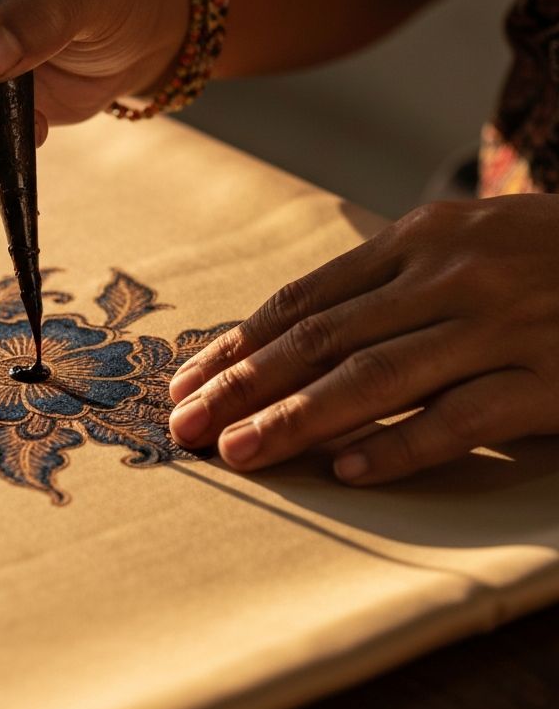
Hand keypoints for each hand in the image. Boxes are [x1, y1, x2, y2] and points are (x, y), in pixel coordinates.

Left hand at [168, 196, 558, 484]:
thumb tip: (285, 338)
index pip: (303, 301)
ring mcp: (504, 325)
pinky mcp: (554, 380)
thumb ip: (382, 284)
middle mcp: (452, 275)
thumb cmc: (543, 255)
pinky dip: (402, 445)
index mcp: (418, 238)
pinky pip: (463, 419)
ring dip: (299, 420)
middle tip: (186, 426)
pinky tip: (349, 470)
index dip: (238, 345)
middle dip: (244, 387)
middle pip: (322, 340)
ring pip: (378, 378)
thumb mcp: (460, 245)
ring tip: (241, 454)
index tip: (187, 382)